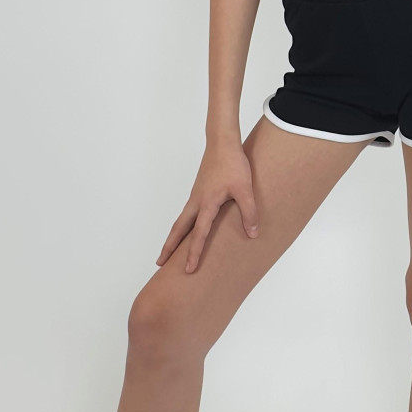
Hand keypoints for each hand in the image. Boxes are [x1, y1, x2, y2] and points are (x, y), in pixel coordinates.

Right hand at [156, 142, 259, 272]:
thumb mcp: (245, 189)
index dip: (194, 253)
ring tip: (169, 251)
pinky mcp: (199, 191)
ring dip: (174, 236)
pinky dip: (182, 225)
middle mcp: (196, 201)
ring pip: (181, 221)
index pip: (199, 234)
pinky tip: (188, 229)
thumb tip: (252, 233)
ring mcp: (196, 196)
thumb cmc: (233, 163)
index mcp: (206, 203)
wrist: (222, 142)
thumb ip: (249, 212)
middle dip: (169, 247)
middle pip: (178, 229)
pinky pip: (187, 213)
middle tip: (159, 263)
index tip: (188, 269)